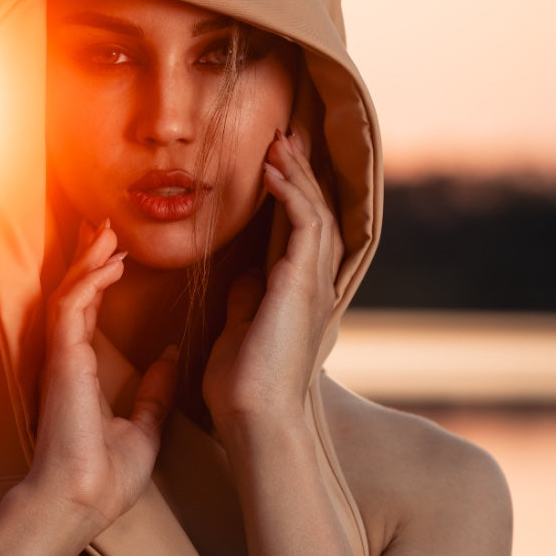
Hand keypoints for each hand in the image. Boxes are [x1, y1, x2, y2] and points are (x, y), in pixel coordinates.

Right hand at [25, 221, 177, 533]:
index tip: (119, 254)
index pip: (89, 313)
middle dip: (89, 257)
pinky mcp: (62, 362)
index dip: (101, 280)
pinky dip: (89, 281)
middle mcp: (68, 361)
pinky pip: (70, 308)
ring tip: (107, 230)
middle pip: (74, 293)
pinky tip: (110, 261)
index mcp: (83, 373)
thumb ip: (154, 393)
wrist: (83, 503)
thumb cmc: (106, 479)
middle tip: (106, 224)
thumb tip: (173, 359)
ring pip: (69, 293)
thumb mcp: (144, 428)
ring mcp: (61, 359)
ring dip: (89, 260)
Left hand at [203, 129, 343, 435]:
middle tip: (287, 137)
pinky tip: (272, 171)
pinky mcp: (300, 283)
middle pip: (316, 214)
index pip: (301, 233)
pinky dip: (290, 193)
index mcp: (298, 297)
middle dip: (302, 173)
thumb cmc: (243, 390)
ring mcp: (312, 284)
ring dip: (297, 174)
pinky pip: (303, 223)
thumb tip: (246, 279)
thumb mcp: (239, 333)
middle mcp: (313, 286)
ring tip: (280, 143)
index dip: (292, 196)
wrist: (254, 418)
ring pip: (314, 211)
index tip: (276, 166)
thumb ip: (247, 303)